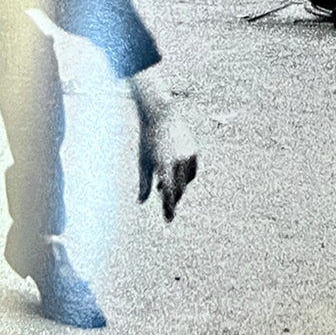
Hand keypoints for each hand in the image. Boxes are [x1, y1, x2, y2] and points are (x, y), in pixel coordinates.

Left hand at [131, 74, 198, 222]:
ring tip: (165, 189)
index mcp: (164, 164)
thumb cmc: (148, 139)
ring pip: (186, 181)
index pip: (169, 192)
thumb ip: (143, 183)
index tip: (169, 220)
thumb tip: (141, 201)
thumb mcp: (143, 161)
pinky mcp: (194, 149)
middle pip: (179, 189)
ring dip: (178, 188)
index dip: (168, 208)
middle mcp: (178, 160)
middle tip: (167, 209)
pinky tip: (175, 176)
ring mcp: (188, 154)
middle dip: (173, 199)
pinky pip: (191, 170)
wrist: (161, 113)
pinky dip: (184, 176)